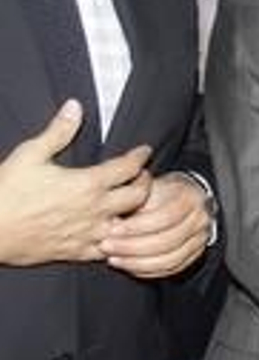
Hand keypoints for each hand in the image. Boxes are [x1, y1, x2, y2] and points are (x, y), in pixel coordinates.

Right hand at [0, 101, 153, 265]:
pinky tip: (115, 233)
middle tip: (142, 175)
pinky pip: (108, 250)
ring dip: (136, 212)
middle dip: (145, 182)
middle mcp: (94, 210)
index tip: (144, 151)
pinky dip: (118, 241)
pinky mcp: (76, 252)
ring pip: (130, 225)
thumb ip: (58, 131)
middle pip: (139, 196)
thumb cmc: (5, 193)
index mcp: (88, 184)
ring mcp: (87, 233)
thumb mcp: (30, 154)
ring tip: (133, 203)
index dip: (140, 156)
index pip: (128, 167)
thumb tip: (75, 107)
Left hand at [103, 172, 212, 278]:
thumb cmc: (162, 193)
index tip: (112, 229)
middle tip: (107, 246)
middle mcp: (200, 220)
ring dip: (137, 263)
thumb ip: (134, 201)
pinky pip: (170, 269)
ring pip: (169, 260)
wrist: (182, 199)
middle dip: (132, 247)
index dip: (137, 226)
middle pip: (167, 241)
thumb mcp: (149, 187)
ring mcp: (199, 240)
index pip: (165, 217)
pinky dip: (146, 271)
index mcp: (190, 199)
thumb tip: (112, 219)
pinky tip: (128, 265)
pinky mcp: (193, 255)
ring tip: (114, 258)